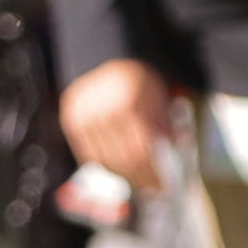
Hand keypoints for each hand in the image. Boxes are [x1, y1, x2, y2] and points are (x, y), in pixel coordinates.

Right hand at [60, 57, 175, 193]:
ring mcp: (84, 116)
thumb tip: (176, 145)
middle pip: (123, 159)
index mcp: (129, 101)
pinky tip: (119, 172)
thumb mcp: (156, 92)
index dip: (152, 172)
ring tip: (138, 183)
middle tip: (152, 190)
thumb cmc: (135, 78)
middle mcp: (103, 109)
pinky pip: (89, 154)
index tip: (162, 186)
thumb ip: (163, 120)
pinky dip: (105, 167)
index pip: (141, 149)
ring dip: (124, 177)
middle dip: (140, 179)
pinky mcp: (71, 120)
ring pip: (105, 160)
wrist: (101, 57)